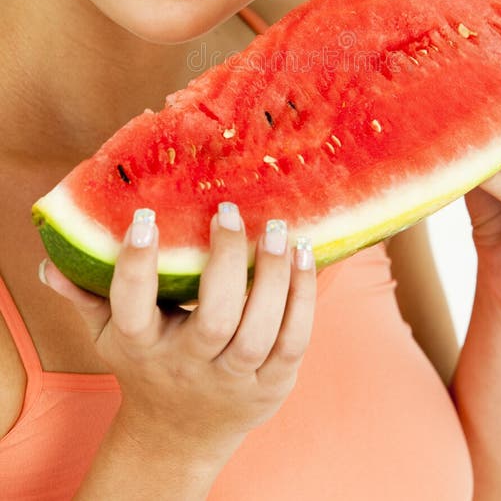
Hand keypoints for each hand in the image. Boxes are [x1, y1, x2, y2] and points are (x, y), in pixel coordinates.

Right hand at [39, 206, 316, 456]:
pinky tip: (305, 255)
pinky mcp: (273, 384)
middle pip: (212, 320)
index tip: (145, 217)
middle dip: (225, 263)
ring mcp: (234, 378)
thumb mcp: (110, 335)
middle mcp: (188, 365)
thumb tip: (52, 263)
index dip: (137, 265)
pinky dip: (303, 298)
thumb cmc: (147, 365)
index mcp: (142, 345)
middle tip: (228, 212)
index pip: (132, 308)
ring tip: (279, 231)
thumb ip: (87, 297)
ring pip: (259, 332)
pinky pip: (293, 342)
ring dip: (273, 278)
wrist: (181, 432)